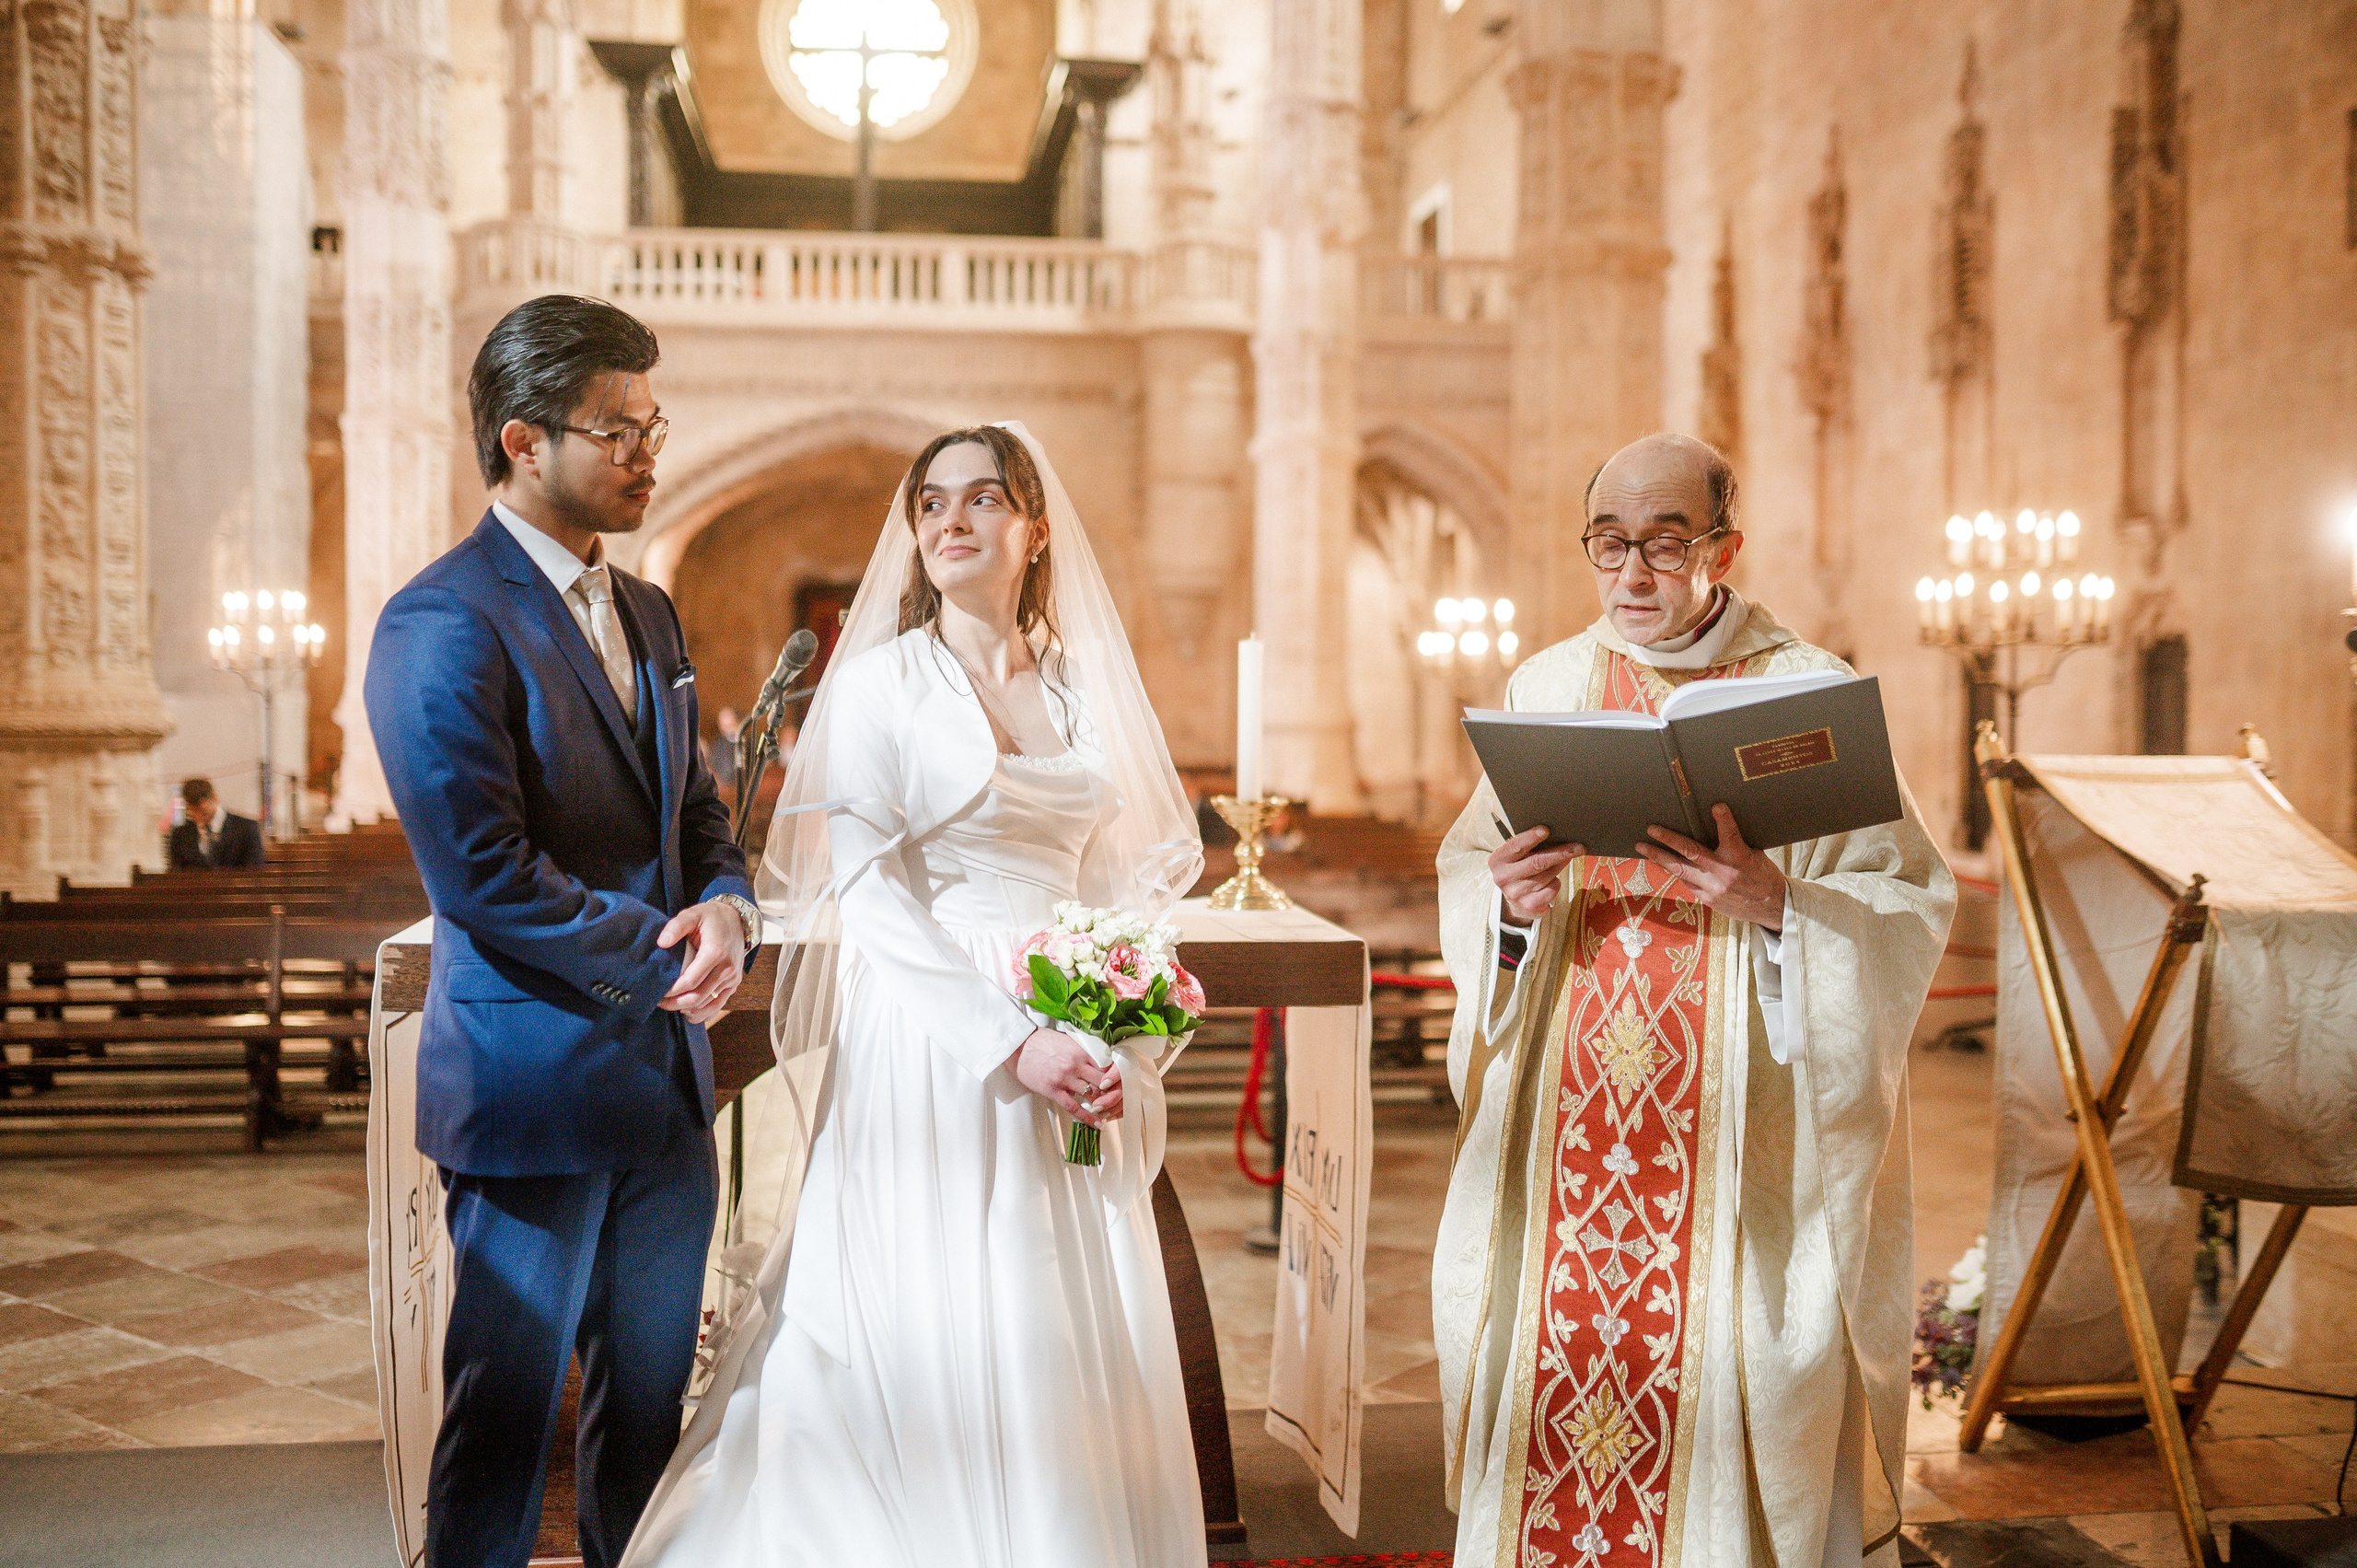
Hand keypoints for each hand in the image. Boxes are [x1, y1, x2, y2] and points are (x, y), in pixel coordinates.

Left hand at [655, 900, 747, 1025]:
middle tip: (659, 1002)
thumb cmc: (712, 918)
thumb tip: (662, 943)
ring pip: (707, 1005)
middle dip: (675, 1003)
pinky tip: (688, 1011)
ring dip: (687, 1009)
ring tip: (670, 1005)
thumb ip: (676, 926)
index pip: (690, 981)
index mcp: (715, 952)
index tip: (658, 991)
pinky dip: (702, 1013)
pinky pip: (718, 1005)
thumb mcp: (693, 914)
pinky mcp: (734, 984)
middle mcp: (727, 968)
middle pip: (698, 997)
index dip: (672, 991)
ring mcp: (732, 978)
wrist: (737, 919)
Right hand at [1008, 1027, 1121, 1125]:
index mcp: (1080, 1051)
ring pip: (1092, 1095)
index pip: (1107, 1065)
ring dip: (1102, 1104)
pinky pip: (1074, 1107)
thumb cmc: (1041, 1041)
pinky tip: (1097, 1123)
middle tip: (1117, 1098)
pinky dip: (1087, 1117)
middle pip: (1103, 1081)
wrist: (1018, 1047)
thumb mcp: (1067, 1039)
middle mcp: (1075, 1064)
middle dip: (1112, 1091)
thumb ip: (1083, 1049)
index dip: (1115, 1075)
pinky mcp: (1053, 1090)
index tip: (1119, 1082)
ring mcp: (1065, 1078)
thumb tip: (1098, 1057)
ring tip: (1109, 1111)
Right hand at [1490, 825, 1581, 924]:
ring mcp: (1516, 894)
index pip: (1515, 846)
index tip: (1546, 830)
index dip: (1531, 837)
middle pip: (1537, 862)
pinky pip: (1552, 888)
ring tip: (1568, 856)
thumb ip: (1528, 846)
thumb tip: (1556, 835)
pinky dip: (1556, 882)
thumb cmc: (1520, 869)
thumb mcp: (1516, 857)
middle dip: (1560, 852)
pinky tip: (1551, 880)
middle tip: (1578, 846)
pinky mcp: (1530, 906)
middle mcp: (1503, 878)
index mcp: (1497, 861)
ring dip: (1561, 864)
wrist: (1515, 901)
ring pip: (1548, 875)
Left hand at [1637, 804, 1786, 930]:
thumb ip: (1735, 842)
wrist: (1771, 908)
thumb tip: (1718, 822)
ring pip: (1680, 870)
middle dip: (1668, 839)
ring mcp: (1712, 888)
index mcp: (1740, 858)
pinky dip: (1673, 871)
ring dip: (1659, 857)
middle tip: (1651, 829)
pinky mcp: (1707, 899)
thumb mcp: (1755, 854)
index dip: (1723, 820)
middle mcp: (1723, 873)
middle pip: (1691, 853)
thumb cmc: (1762, 875)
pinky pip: (1685, 882)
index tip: (1716, 806)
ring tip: (1642, 847)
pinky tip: (1660, 862)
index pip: (1731, 834)